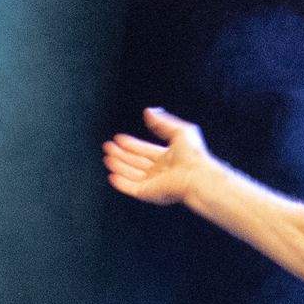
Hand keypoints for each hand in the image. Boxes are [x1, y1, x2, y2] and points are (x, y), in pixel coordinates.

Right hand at [105, 108, 219, 209]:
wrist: (196, 175)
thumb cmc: (193, 155)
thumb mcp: (180, 131)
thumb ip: (163, 122)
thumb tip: (149, 111)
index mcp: (169, 158)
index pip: (145, 150)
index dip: (132, 145)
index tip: (119, 138)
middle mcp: (161, 171)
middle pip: (136, 162)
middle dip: (121, 154)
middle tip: (108, 147)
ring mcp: (154, 183)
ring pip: (132, 174)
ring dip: (119, 166)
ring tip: (107, 158)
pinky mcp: (149, 192)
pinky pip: (131, 188)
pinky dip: (121, 183)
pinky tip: (112, 175)